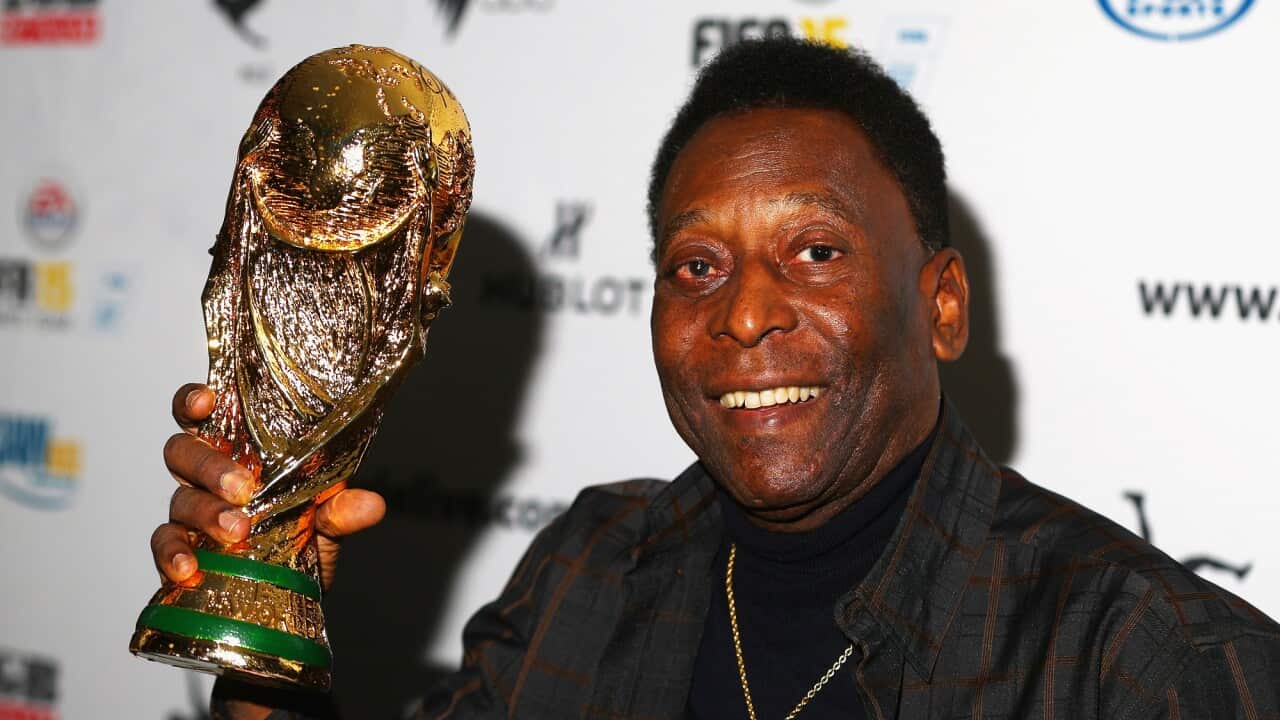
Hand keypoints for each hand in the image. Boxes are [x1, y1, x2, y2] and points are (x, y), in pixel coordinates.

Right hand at [150, 383, 385, 588]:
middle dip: (209, 465)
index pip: (206, 414)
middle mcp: (208, 476)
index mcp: (240, 451)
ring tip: (236, 531)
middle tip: (243, 488)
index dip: (194, 401)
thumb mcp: (331, 519)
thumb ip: (344, 509)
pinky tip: (190, 569)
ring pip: (179, 499)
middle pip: (183, 452)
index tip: (206, 401)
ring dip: (204, 513)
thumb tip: (371, 505)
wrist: (292, 590)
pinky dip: (174, 555)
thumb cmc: (304, 536)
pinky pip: (164, 545)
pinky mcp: (184, 550)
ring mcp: (192, 512)